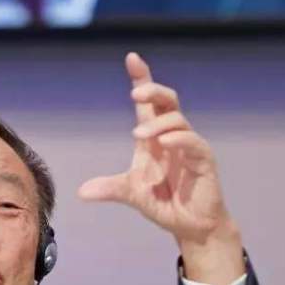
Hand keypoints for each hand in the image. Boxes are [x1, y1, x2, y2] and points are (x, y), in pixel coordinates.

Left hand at [77, 53, 243, 284]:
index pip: (149, 103)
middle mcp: (171, 137)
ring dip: (158, 123)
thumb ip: (110, 189)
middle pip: (167, 101)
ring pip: (178, 120)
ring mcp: (189, 147)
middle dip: (153, 90)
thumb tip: (81, 193)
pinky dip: (178, 139)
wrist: (190, 226)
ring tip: (139, 134)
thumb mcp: (131, 194)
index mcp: (153, 138)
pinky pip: (193, 143)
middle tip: (135, 91)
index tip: (131, 58)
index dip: (142, 78)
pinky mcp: (203, 160)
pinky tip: (164, 142)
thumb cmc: (164, 202)